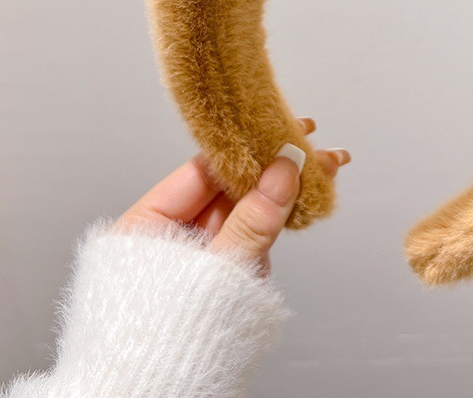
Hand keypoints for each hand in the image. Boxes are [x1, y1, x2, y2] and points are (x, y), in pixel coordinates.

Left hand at [116, 118, 349, 273]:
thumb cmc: (161, 343)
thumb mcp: (213, 272)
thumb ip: (252, 221)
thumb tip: (284, 170)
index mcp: (146, 224)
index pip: (203, 171)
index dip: (245, 148)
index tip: (280, 129)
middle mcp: (171, 235)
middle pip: (229, 187)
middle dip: (275, 166)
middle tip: (316, 144)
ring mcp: (198, 256)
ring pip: (246, 211)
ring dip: (286, 190)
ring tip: (326, 167)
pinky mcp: (219, 276)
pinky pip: (252, 237)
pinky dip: (279, 220)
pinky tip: (308, 200)